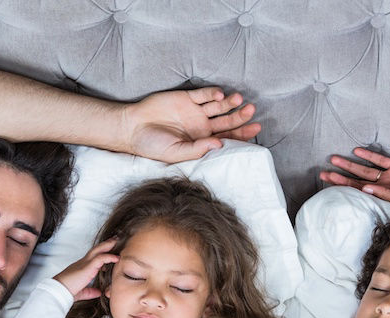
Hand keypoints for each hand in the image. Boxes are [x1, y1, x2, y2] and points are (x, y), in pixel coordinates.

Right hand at [52, 239, 118, 300]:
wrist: (59, 291)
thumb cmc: (67, 291)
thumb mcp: (82, 292)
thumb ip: (91, 291)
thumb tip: (98, 292)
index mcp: (82, 267)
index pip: (93, 257)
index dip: (102, 253)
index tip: (110, 251)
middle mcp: (83, 263)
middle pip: (96, 249)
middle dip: (106, 244)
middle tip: (115, 239)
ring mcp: (85, 263)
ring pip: (98, 250)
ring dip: (108, 245)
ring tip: (117, 241)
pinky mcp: (87, 267)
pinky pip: (100, 258)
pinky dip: (109, 257)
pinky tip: (116, 258)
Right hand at [121, 87, 261, 162]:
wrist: (133, 128)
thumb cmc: (153, 146)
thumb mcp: (176, 153)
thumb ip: (198, 149)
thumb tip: (220, 143)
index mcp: (203, 141)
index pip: (227, 138)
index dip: (242, 134)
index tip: (255, 129)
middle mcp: (202, 126)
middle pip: (227, 121)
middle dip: (240, 116)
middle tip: (252, 111)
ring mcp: (195, 111)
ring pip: (219, 106)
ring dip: (230, 103)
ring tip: (239, 100)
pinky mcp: (186, 98)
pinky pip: (203, 94)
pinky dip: (212, 93)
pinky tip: (220, 95)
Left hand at [320, 148, 389, 207]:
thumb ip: (387, 195)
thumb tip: (366, 190)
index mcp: (382, 197)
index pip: (357, 193)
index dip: (342, 189)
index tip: (327, 185)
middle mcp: (383, 186)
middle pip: (356, 181)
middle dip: (339, 177)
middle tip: (322, 173)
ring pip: (364, 169)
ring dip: (349, 164)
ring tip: (334, 158)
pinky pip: (381, 160)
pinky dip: (369, 156)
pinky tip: (357, 151)